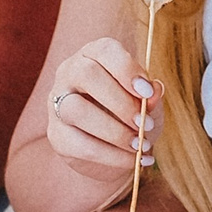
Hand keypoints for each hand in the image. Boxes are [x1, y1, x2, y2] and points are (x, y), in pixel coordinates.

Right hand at [42, 36, 160, 191]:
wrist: (114, 148)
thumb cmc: (131, 114)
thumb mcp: (147, 102)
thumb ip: (151, 95)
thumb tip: (156, 91)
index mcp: (94, 55)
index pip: (104, 50)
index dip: (127, 69)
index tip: (148, 93)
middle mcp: (69, 72)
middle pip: (86, 74)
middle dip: (120, 101)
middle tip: (144, 124)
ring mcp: (57, 103)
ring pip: (75, 109)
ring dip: (113, 130)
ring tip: (139, 144)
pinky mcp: (56, 134)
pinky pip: (78, 144)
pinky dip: (110, 155)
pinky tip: (131, 161)